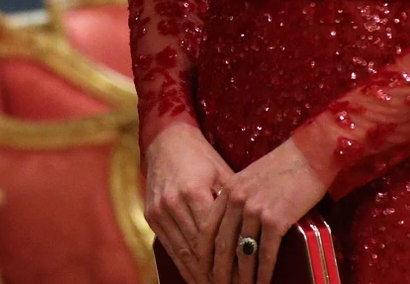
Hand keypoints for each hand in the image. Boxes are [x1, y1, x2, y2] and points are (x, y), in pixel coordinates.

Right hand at [143, 124, 235, 283]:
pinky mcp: (151, 215)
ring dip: (200, 275)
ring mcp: (159, 210)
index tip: (244, 277)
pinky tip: (196, 278)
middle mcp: (172, 203)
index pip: (214, 236)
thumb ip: (235, 203)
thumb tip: (258, 232)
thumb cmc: (201, 156)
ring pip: (182, 252)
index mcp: (193, 191)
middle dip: (216, 274)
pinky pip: (169, 247)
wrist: (166, 140)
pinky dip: (183, 265)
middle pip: (197, 249)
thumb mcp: (222, 173)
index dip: (229, 260)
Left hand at [210, 138, 329, 283]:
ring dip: (240, 278)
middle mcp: (236, 200)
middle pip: (221, 244)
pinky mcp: (276, 219)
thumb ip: (237, 198)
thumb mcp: (251, 178)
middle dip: (217, 271)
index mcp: (227, 189)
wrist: (311, 153)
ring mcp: (255, 209)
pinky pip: (265, 253)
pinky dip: (262, 273)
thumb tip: (233, 227)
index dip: (203, 253)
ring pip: (242, 253)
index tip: (201, 269)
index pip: (207, 228)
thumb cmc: (284, 166)